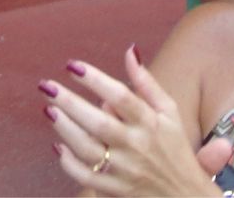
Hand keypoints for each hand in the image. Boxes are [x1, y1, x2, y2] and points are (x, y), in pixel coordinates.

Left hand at [45, 50, 228, 196]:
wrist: (185, 197)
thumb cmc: (175, 149)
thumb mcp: (169, 112)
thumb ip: (147, 83)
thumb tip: (130, 51)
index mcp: (150, 123)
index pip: (121, 96)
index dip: (95, 79)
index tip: (72, 65)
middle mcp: (136, 146)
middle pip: (99, 122)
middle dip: (70, 102)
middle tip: (47, 86)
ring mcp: (124, 170)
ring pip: (88, 149)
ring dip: (66, 129)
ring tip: (49, 110)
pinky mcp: (115, 190)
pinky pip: (86, 177)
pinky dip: (69, 164)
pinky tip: (58, 147)